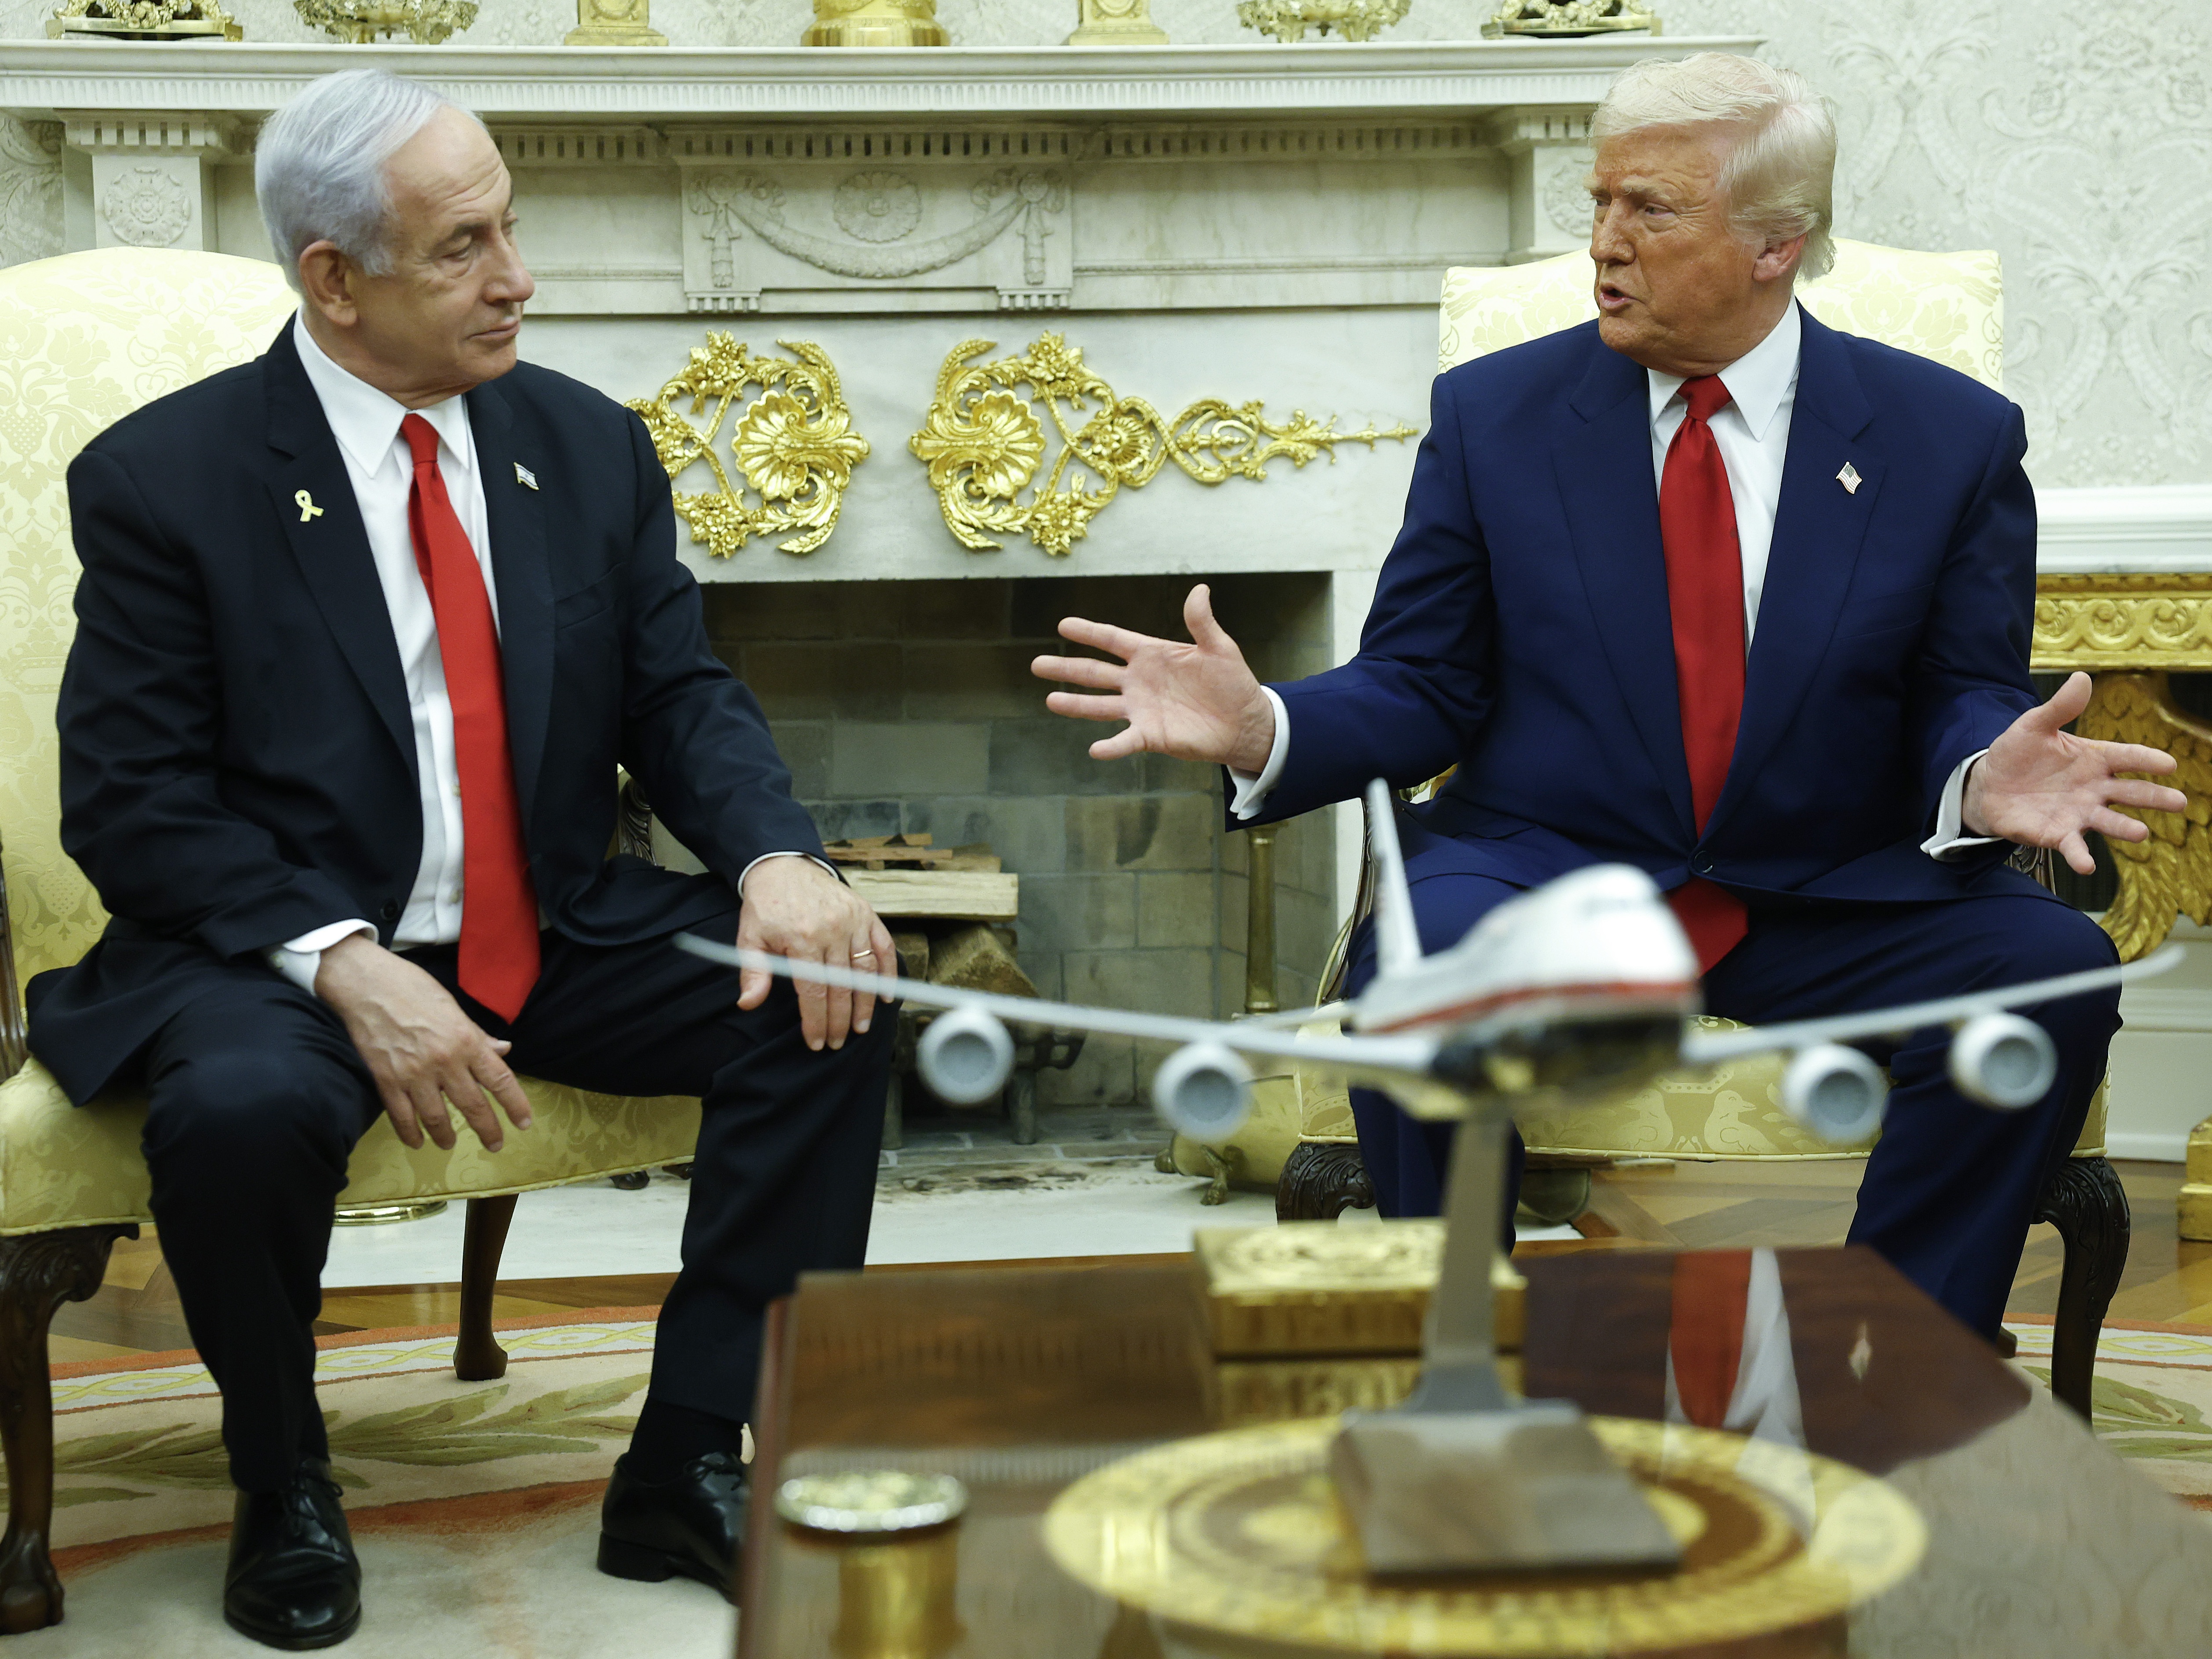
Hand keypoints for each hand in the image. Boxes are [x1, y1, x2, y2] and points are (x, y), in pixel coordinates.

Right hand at [314, 933, 533, 1151]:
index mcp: (466, 1041)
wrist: (366, 985)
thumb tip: (504, 1050)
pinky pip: (402, 1117)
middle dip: (487, 1130)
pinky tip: (417, 1142)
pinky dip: (410, 1133)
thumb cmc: (413, 989)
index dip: (515, 1104)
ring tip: (450, 1144)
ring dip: (445, 1136)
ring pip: (437, 1118)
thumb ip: (478, 1035)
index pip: (499, 1079)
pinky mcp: (386, 1081)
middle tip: (495, 1145)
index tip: (524, 1123)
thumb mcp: (454, 1008)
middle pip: (472, 1105)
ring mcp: (414, 1075)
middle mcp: (445, 1062)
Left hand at [736, 856, 895, 1051]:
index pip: (814, 992)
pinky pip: (884, 947)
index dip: (817, 1022)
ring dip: (866, 1003)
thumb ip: (753, 972)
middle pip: (841, 987)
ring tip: (862, 1027)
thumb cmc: (766, 906)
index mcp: (801, 939)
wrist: (784, 866)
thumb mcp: (750, 938)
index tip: (817, 1042)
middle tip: (839, 1042)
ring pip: (865, 971)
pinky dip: (889, 972)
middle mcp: (831, 930)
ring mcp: (853, 921)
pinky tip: (888, 995)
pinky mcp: (866, 913)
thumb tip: (748, 1004)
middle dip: (841, 1020)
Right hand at [1031, 583, 1276, 773]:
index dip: (1088, 632)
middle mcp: (1139, 681)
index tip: (1063, 624)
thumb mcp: (1219, 648)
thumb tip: (1200, 589)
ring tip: (1050, 700)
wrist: (1245, 722)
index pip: (1113, 640)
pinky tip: (1094, 750)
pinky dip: (1110, 746)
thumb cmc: (1232, 682)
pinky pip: (1125, 740)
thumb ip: (1202, 622)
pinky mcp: (1151, 735)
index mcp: (1151, 655)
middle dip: (1066, 668)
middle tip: (1036, 664)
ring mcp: (1141, 709)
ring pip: (1099, 706)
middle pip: (1095, 672)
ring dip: (1075, 703)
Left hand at [1962, 671, 2187, 874]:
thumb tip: (2082, 677)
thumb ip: (2060, 707)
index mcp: (2093, 759)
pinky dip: (2081, 856)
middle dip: (2154, 797)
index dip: (2147, 760)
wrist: (1987, 784)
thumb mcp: (2033, 726)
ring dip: (2124, 828)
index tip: (2169, 764)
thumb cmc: (2017, 753)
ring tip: (2141, 833)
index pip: (2126, 757)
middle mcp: (2094, 788)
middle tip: (2179, 802)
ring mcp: (2078, 813)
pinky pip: (2073, 847)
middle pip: (2130, 792)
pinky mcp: (2057, 834)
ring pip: (2109, 821)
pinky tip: (2088, 866)